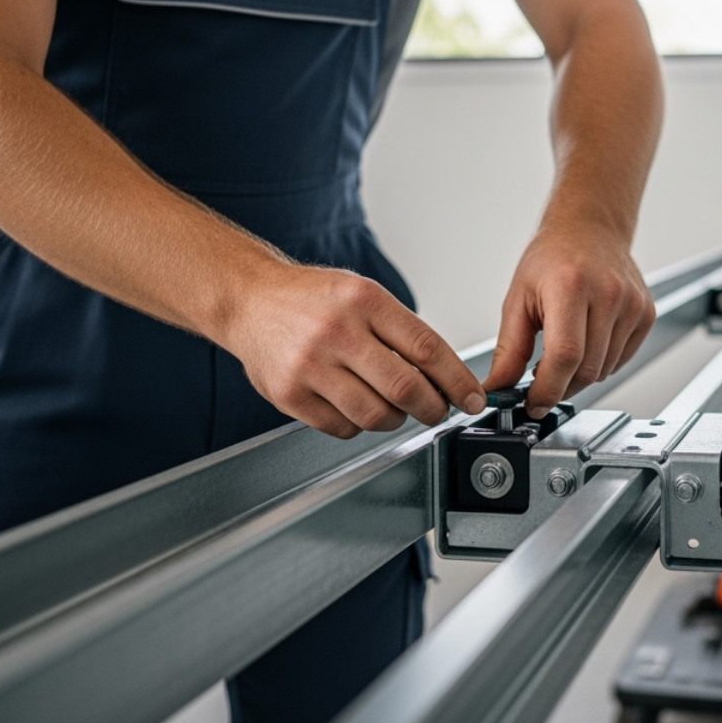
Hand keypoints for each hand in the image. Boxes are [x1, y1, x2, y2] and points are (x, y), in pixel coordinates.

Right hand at [224, 263, 485, 438]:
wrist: (249, 300)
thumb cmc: (312, 299)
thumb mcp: (362, 294)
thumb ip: (400, 331)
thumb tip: (446, 376)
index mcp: (364, 300)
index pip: (426, 349)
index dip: (457, 380)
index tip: (472, 397)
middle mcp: (337, 331)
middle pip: (405, 388)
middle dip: (433, 408)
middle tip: (438, 410)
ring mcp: (310, 365)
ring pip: (376, 415)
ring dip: (397, 419)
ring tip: (393, 406)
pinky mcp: (289, 395)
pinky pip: (343, 428)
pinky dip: (359, 425)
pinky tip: (355, 406)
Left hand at [483, 220, 655, 417]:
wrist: (589, 227)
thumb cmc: (552, 257)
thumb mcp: (518, 298)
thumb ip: (508, 348)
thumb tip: (498, 388)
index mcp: (571, 285)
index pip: (565, 355)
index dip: (548, 388)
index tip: (534, 403)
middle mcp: (608, 293)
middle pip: (587, 369)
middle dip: (561, 386)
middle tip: (541, 378)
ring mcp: (632, 304)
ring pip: (605, 370)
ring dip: (580, 375)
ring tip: (564, 350)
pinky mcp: (646, 313)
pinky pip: (622, 360)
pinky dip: (601, 363)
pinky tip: (587, 341)